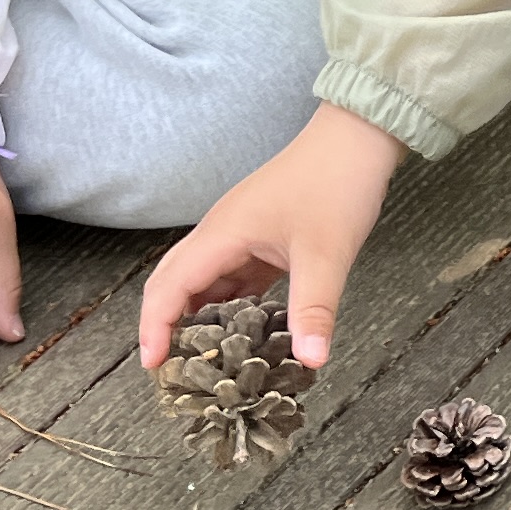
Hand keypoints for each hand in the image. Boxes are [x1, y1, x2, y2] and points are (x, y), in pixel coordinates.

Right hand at [137, 102, 405, 375]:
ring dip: (199, 317)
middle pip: (175, 282)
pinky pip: (234, 277)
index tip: (153, 366)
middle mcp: (221, 233)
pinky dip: (231, 305)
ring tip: (204, 362)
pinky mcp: (262, 238)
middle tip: (171, 371)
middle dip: (166, 325)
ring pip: (206, 282)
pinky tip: (244, 333)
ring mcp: (240, 234)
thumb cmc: (336, 183)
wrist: (357, 138)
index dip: (155, 327)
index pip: (169, 286)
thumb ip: (314, 310)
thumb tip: (310, 361)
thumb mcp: (326, 254)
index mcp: (222, 234)